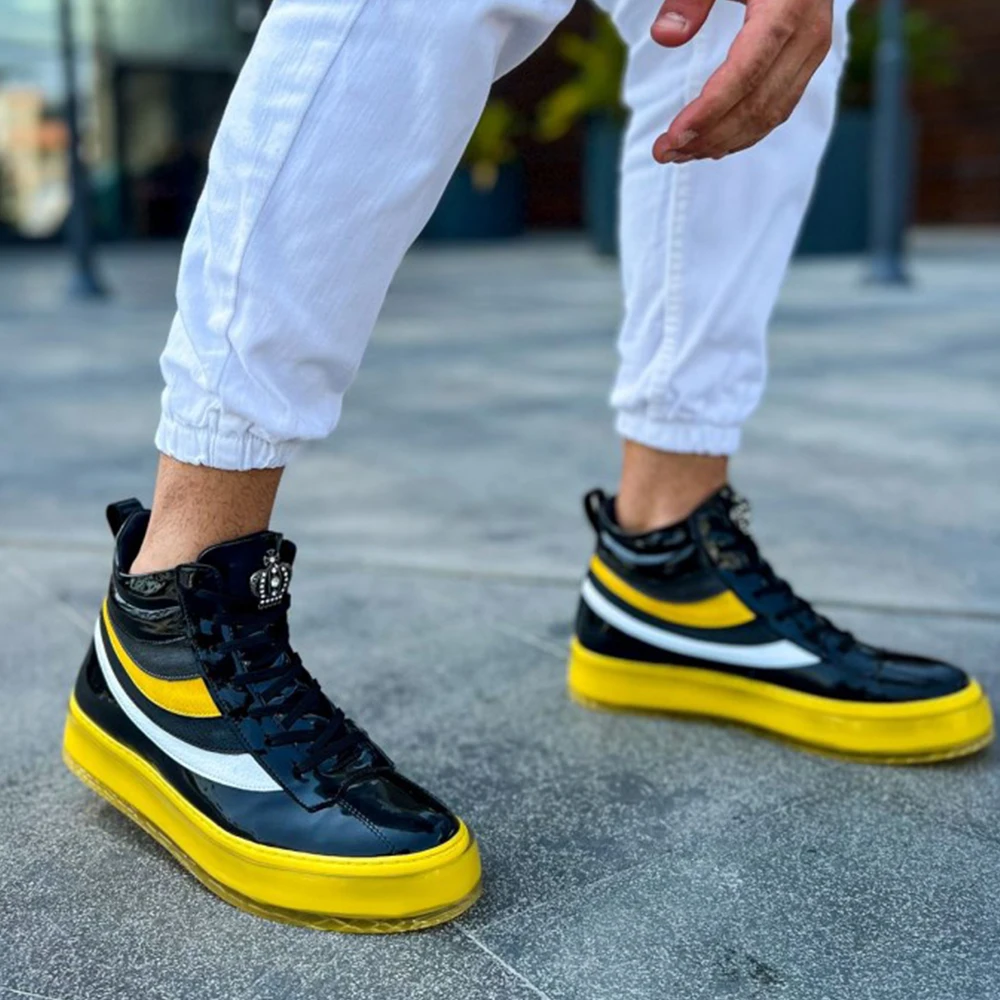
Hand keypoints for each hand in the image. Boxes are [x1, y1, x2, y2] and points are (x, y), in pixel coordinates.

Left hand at [649, 0, 832, 162]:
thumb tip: (664, 37)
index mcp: (786, 7)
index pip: (745, 74)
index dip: (709, 111)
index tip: (673, 137)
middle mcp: (807, 34)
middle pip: (756, 104)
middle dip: (707, 136)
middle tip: (664, 153)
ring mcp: (812, 52)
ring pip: (768, 115)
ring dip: (722, 142)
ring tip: (679, 154)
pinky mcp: (808, 62)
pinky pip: (777, 109)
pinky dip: (742, 133)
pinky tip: (710, 144)